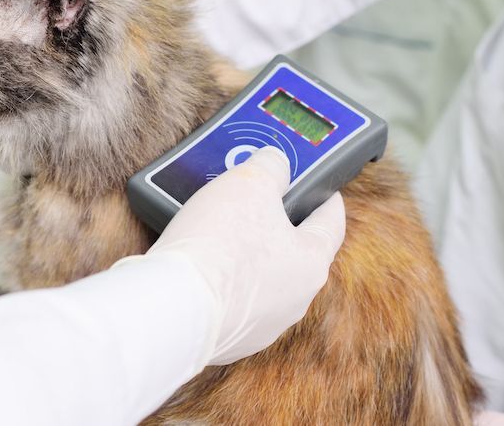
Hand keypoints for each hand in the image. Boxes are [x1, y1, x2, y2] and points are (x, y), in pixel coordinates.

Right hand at [145, 146, 345, 364]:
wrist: (172, 306)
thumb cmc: (218, 245)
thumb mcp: (249, 181)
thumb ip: (271, 166)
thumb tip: (274, 163)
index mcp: (311, 263)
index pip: (331, 222)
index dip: (325, 196)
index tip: (321, 186)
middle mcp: (293, 300)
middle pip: (291, 250)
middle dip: (274, 222)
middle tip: (253, 199)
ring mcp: (261, 324)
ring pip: (259, 278)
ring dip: (244, 254)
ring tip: (216, 229)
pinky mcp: (227, 339)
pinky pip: (229, 300)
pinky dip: (219, 281)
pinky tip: (199, 264)